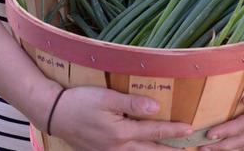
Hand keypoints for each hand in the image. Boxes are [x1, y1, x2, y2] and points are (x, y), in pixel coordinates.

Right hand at [49, 86, 193, 150]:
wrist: (54, 114)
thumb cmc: (79, 102)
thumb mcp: (105, 97)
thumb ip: (131, 103)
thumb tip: (156, 108)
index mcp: (121, 133)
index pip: (154, 132)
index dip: (173, 130)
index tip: (190, 129)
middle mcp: (118, 148)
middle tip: (189, 150)